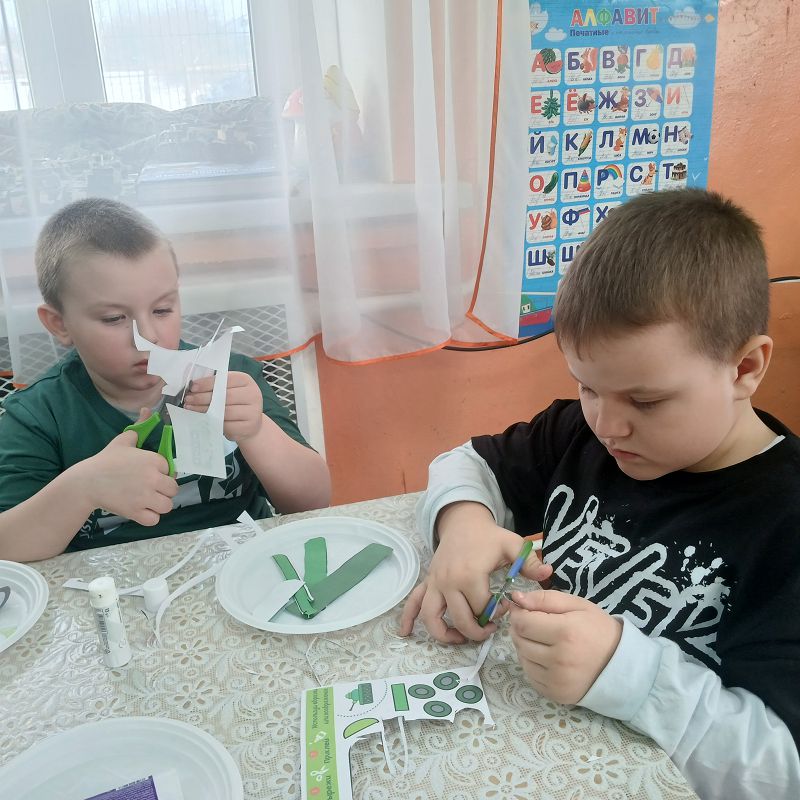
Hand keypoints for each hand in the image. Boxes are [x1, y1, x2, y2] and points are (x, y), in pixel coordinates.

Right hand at [81, 408, 178, 525]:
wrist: (86, 482)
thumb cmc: (106, 461)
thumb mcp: (123, 441)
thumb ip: (139, 426)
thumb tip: (148, 410)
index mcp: (153, 460)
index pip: (172, 469)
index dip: (163, 473)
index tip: (151, 473)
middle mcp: (153, 478)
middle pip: (173, 489)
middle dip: (164, 490)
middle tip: (150, 489)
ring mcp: (145, 497)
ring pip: (167, 505)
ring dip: (159, 504)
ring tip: (147, 500)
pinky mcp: (136, 513)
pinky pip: (154, 520)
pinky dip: (150, 517)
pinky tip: (142, 510)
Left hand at [183, 371, 262, 442]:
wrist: (251, 424)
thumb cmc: (235, 403)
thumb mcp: (229, 390)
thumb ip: (216, 386)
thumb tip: (194, 387)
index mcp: (246, 381)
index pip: (226, 379)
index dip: (208, 383)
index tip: (193, 387)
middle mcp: (253, 394)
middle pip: (225, 396)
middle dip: (203, 397)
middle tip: (188, 399)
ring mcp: (253, 412)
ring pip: (224, 411)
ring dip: (204, 410)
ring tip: (191, 409)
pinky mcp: (249, 427)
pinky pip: (227, 425)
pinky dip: (213, 423)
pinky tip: (203, 420)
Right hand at [399, 501, 551, 643]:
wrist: (463, 522)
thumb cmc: (489, 536)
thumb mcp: (512, 544)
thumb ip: (530, 561)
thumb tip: (549, 574)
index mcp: (470, 574)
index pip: (482, 607)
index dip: (497, 614)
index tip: (506, 608)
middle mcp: (448, 582)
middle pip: (460, 619)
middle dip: (476, 630)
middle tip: (490, 630)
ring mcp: (435, 584)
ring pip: (432, 617)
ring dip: (445, 634)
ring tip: (459, 640)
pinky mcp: (428, 583)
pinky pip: (414, 603)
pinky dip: (408, 619)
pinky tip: (405, 633)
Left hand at [509, 590, 622, 704]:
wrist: (621, 665)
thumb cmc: (598, 629)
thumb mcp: (577, 605)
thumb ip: (545, 598)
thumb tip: (516, 598)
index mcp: (565, 633)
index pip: (523, 623)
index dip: (518, 614)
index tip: (523, 609)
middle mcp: (559, 660)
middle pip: (520, 641)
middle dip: (520, 629)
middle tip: (533, 623)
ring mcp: (557, 681)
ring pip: (522, 658)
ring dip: (525, 646)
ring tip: (541, 640)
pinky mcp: (556, 695)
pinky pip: (530, 676)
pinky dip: (532, 664)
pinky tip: (546, 657)